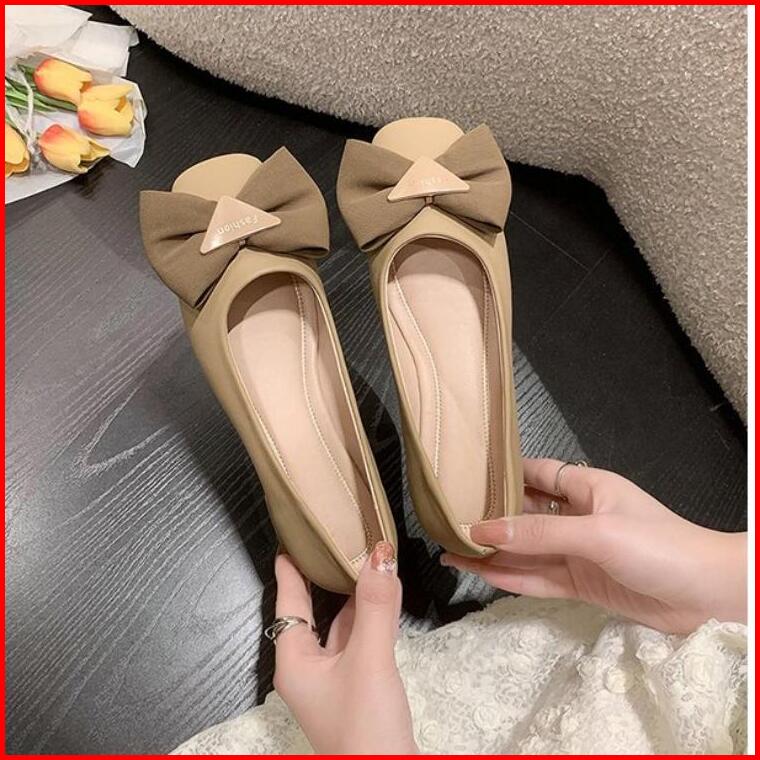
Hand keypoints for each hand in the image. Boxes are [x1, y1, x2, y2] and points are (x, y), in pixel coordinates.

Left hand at [272, 544, 417, 754]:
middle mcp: (309, 669)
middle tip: (333, 542)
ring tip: (361, 560)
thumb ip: (374, 606)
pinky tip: (383, 600)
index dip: (290, 571)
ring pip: (340, 627)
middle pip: (313, 613)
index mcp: (295, 662)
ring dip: (351, 596)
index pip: (288, 604)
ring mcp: (334, 681)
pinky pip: (360, 642)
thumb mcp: (368, 660)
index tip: (290, 542)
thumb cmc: (364, 727)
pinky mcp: (358, 690)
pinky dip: (370, 617)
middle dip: (323, 579)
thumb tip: (379, 555)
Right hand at [442, 458, 746, 633]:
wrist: (707, 597)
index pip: (535, 473)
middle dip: (489, 517)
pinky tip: (481, 574)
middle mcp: (577, 516)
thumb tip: (483, 530)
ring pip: (526, 549)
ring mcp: (577, 552)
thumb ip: (539, 533)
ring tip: (450, 550)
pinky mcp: (581, 584)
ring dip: (493, 551)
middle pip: (524, 515)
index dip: (502, 475)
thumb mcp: (596, 532)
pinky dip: (510, 577)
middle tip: (446, 520)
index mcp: (586, 487)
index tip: (464, 478)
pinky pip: (537, 578)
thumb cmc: (658, 546)